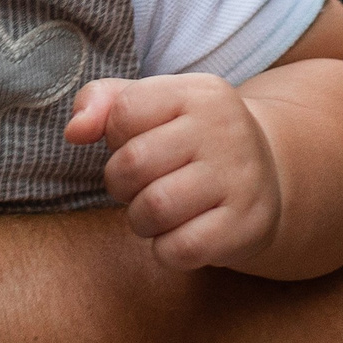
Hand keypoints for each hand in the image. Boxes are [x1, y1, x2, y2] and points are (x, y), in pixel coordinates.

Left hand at [64, 73, 279, 270]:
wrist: (268, 175)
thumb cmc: (189, 139)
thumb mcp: (152, 105)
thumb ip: (102, 102)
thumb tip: (74, 131)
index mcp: (198, 93)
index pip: (123, 112)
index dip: (115, 138)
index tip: (136, 144)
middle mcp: (225, 129)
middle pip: (132, 164)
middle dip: (121, 184)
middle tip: (140, 186)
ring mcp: (241, 178)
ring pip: (155, 209)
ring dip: (141, 220)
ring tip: (156, 212)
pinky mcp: (247, 225)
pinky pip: (181, 249)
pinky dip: (166, 249)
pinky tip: (179, 234)